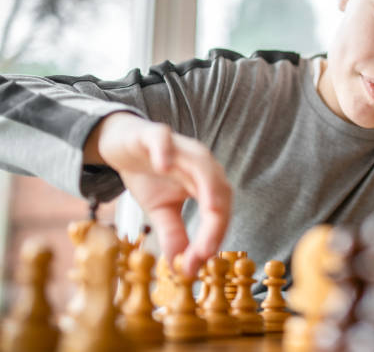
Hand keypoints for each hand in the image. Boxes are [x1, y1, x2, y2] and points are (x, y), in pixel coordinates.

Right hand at [85, 112, 231, 275]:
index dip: (212, 239)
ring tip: (209, 209)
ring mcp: (179, 146)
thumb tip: (183, 271)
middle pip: (219, 190)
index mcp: (207, 182)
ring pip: (202, 161)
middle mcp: (200, 163)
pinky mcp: (154, 134)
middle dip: (216, 222)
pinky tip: (163, 165)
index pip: (219, 212)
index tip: (197, 265)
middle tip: (203, 251)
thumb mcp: (161, 211)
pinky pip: (163, 139)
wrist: (123, 144)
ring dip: (208, 185)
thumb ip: (175, 236)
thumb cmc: (149, 175)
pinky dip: (166, 151)